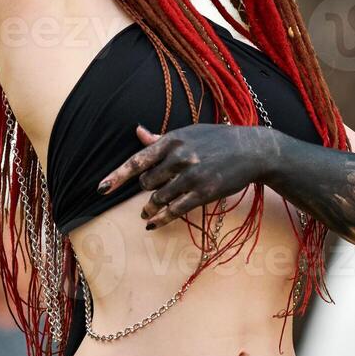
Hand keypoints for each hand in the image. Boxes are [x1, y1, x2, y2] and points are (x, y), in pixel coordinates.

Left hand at [97, 124, 278, 229]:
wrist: (253, 150)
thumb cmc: (218, 139)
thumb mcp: (189, 133)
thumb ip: (161, 139)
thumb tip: (138, 132)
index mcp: (173, 140)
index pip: (137, 160)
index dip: (117, 176)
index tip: (101, 189)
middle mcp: (180, 157)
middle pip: (146, 182)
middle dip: (146, 189)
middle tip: (151, 192)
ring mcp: (191, 176)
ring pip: (158, 198)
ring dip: (151, 207)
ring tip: (147, 213)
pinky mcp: (203, 192)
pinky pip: (175, 210)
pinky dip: (161, 219)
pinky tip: (153, 223)